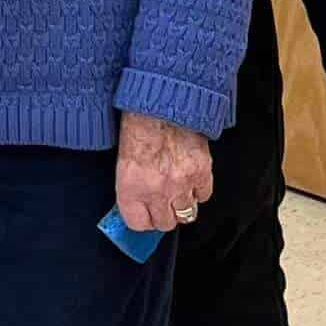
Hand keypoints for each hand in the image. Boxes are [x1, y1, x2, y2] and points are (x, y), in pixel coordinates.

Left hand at [114, 111, 212, 232]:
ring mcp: (181, 184)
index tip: (142, 213)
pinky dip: (198, 190)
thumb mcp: (122, 157)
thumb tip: (137, 204)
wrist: (160, 101)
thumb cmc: (136, 123)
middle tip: (161, 203)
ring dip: (181, 205)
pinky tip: (191, 178)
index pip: (137, 224)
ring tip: (176, 191)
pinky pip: (203, 195)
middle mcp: (156, 191)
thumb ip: (131, 186)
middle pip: (165, 223)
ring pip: (187, 214)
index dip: (141, 218)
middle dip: (162, 214)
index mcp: (130, 187)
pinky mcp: (201, 173)